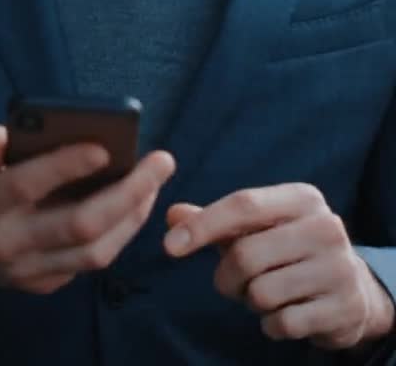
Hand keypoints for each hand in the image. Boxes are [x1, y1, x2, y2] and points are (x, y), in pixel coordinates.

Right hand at [0, 123, 174, 297]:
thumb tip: (3, 137)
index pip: (27, 186)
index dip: (66, 165)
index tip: (104, 145)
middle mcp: (5, 243)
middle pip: (78, 227)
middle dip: (128, 193)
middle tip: (162, 160)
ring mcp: (25, 270)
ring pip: (93, 253)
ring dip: (133, 217)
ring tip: (156, 181)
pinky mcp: (40, 283)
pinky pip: (89, 263)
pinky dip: (118, 233)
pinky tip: (135, 202)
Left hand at [163, 183, 394, 350]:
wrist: (351, 289)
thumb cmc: (289, 249)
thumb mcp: (258, 228)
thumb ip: (214, 221)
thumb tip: (172, 214)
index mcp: (302, 198)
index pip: (243, 204)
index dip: (202, 225)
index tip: (170, 246)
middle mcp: (326, 227)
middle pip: (246, 254)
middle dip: (227, 277)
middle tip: (234, 283)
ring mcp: (339, 268)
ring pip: (262, 292)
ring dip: (250, 301)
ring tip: (266, 294)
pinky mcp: (344, 307)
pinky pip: (282, 323)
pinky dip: (271, 325)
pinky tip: (286, 313)